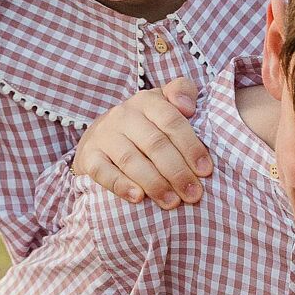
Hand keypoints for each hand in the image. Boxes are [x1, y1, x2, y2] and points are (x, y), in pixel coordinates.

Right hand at [71, 79, 212, 208]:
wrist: (100, 135)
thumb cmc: (145, 123)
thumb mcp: (164, 103)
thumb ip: (183, 93)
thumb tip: (188, 107)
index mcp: (147, 101)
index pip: (172, 121)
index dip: (191, 146)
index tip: (205, 170)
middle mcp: (123, 115)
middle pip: (154, 143)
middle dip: (177, 171)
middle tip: (193, 194)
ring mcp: (104, 135)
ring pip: (131, 160)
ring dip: (154, 183)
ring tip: (172, 202)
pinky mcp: (89, 156)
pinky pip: (103, 172)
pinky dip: (121, 185)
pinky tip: (138, 198)